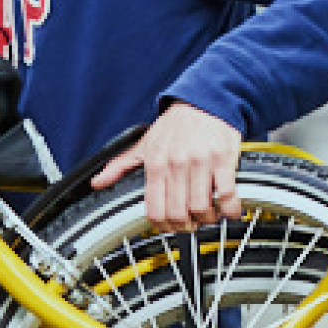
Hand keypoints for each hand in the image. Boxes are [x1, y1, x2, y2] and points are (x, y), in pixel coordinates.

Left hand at [91, 102, 242, 230]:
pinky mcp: (223, 160)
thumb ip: (119, 165)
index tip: (170, 226)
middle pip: (178, 213)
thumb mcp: (142, 143)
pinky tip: (228, 209)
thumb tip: (98, 182)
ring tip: (208, 216)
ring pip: (201, 207)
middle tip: (191, 224)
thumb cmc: (175, 125)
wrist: (204, 101)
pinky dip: (229, 209)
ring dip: (206, 219)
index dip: (163, 225)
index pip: (154, 209)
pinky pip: (227, 194)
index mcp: (155, 164)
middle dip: (185, 226)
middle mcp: (176, 164)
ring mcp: (200, 163)